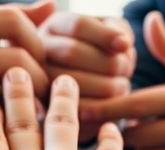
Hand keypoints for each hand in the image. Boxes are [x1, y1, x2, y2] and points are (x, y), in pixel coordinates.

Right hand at [0, 1, 56, 149]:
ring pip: (13, 92)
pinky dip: (7, 122)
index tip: (37, 57)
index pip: (14, 19)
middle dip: (39, 77)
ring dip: (26, 104)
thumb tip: (51, 7)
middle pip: (21, 59)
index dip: (36, 39)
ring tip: (23, 109)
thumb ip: (1, 24)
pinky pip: (0, 118)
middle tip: (38, 91)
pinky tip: (3, 127)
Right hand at [39, 12, 135, 139]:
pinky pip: (71, 109)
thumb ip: (116, 31)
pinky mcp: (45, 108)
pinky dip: (97, 108)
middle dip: (106, 62)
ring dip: (105, 86)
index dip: (104, 35)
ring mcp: (38, 79)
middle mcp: (40, 50)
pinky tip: (110, 105)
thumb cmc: (104, 56)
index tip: (125, 46)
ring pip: (70, 81)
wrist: (93, 87)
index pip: (78, 25)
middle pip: (72, 52)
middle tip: (125, 71)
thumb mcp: (110, 35)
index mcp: (56, 26)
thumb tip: (123, 44)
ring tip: (121, 87)